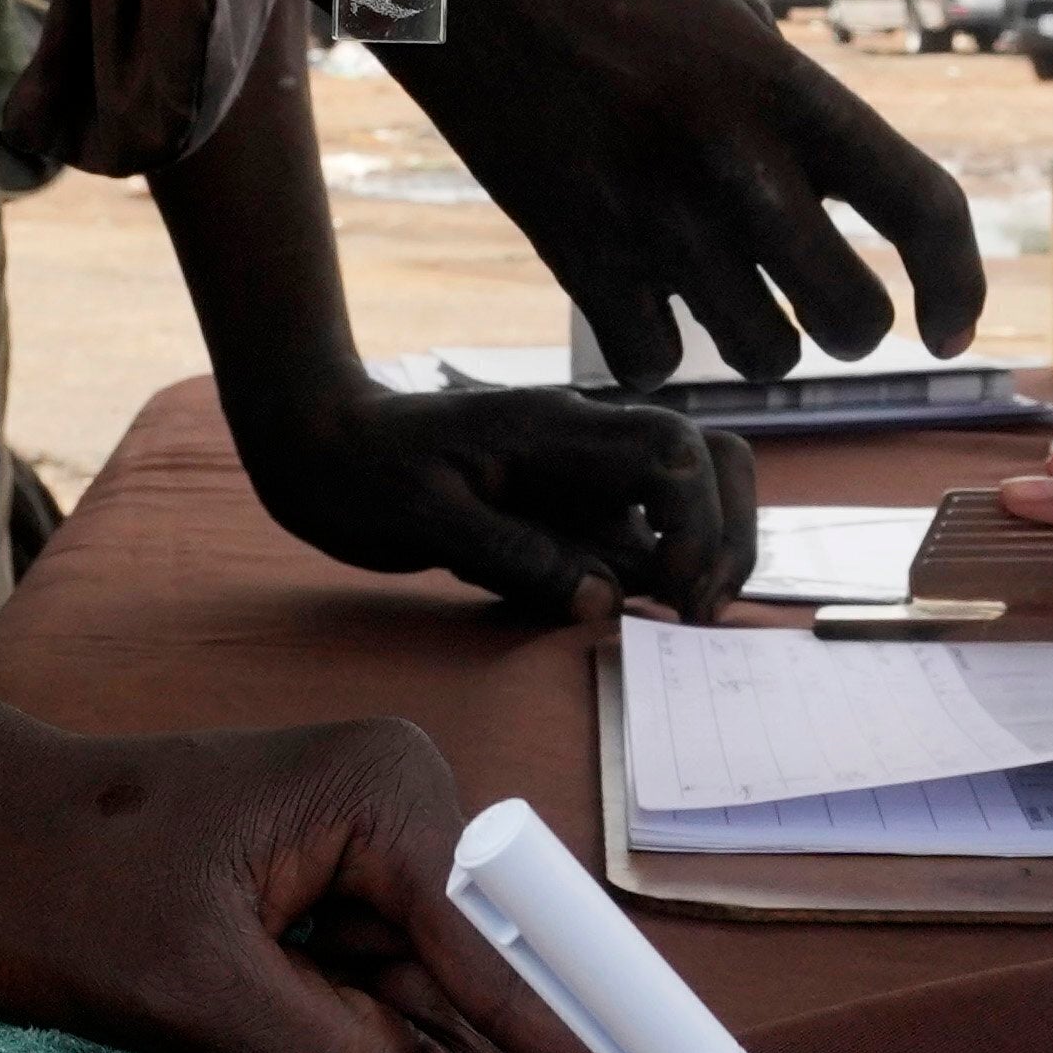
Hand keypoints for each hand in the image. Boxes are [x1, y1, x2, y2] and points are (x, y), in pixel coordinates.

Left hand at [0, 696, 589, 1052]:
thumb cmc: (45, 882)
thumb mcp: (187, 985)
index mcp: (390, 795)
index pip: (513, 948)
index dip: (581, 1046)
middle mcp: (407, 815)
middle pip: (487, 986)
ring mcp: (372, 865)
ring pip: (434, 1014)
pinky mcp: (333, 912)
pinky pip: (381, 1013)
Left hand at [228, 366, 758, 620]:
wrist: (324, 450)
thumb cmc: (363, 470)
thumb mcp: (426, 518)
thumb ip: (519, 555)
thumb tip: (607, 601)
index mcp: (561, 431)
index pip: (676, 451)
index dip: (700, 519)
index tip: (675, 589)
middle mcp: (590, 452)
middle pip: (710, 463)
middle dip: (728, 532)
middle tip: (696, 610)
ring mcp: (587, 484)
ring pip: (686, 504)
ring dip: (700, 558)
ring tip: (675, 621)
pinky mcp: (573, 519)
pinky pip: (640, 543)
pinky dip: (658, 579)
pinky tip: (636, 619)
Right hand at [407, 0, 984, 376]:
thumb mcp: (729, 22)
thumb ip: (792, 109)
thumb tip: (844, 200)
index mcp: (787, 86)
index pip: (924, 205)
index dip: (958, 281)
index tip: (949, 324)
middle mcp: (735, 159)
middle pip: (852, 316)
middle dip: (851, 324)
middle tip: (819, 303)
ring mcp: (655, 216)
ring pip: (762, 354)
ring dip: (760, 340)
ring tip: (728, 295)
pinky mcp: (577, 254)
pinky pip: (654, 360)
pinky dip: (656, 348)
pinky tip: (641, 300)